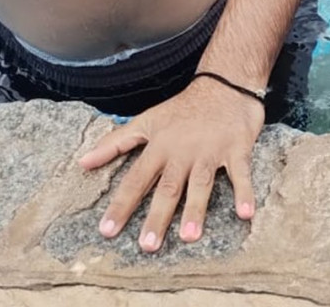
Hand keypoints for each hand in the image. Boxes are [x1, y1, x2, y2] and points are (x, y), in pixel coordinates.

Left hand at [79, 75, 264, 251]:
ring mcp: (210, 150)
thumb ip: (115, 143)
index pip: (136, 178)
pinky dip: (244, 192)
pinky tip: (246, 214)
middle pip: (168, 187)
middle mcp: (183, 150)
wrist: (224, 83)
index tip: (107, 230)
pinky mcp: (236, 149)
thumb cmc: (183, 108)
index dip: (121, 204)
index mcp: (160, 146)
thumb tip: (83, 162)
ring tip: (188, 236)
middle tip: (147, 245)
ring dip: (195, 209)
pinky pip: (241, 173)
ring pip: (201, 183)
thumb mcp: (147, 121)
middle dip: (157, 216)